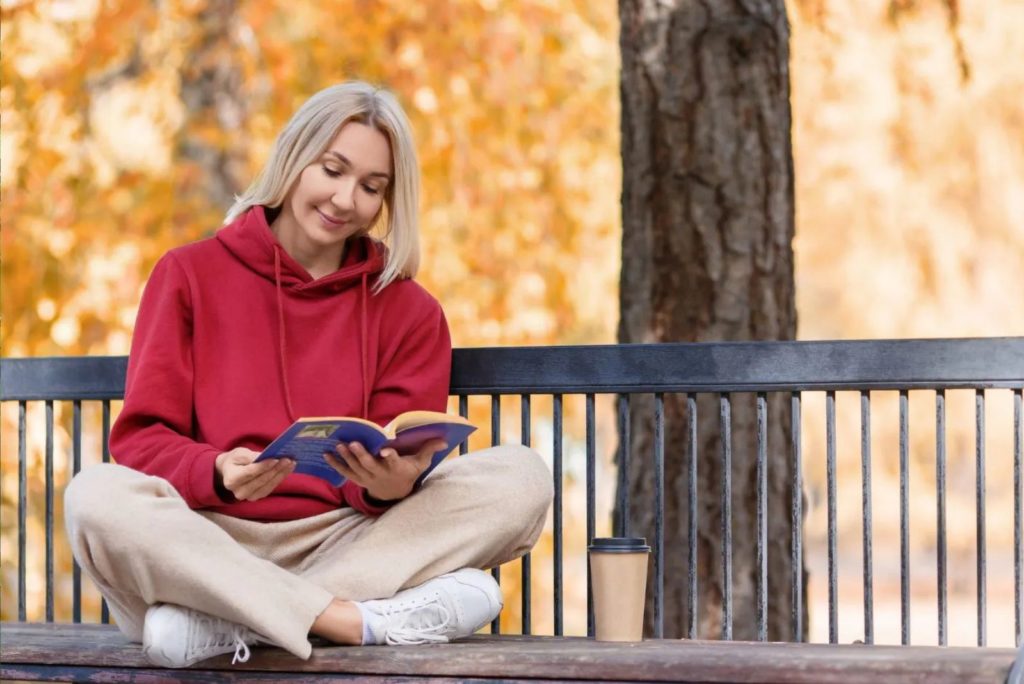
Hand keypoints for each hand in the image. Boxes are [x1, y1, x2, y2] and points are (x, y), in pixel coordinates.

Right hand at [215, 447, 294, 500]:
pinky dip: (280, 478)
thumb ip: (250, 456)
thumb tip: (265, 456)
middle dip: (275, 469)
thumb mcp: (238, 454)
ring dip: (281, 474)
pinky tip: (288, 469)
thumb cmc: (234, 460)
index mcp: (231, 479)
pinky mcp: (258, 497)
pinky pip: (271, 488)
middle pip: (261, 480)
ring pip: (268, 485)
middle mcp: (239, 492)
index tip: (275, 459)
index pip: (250, 473)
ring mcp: (249, 497)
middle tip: (287, 459)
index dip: (263, 466)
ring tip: (291, 463)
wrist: (230, 472)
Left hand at [324, 438, 447, 502]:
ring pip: (355, 468)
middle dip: (361, 455)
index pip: (393, 462)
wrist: (395, 493)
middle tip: (353, 443)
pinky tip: (326, 454)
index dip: (389, 456)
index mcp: (396, 468)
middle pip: (369, 465)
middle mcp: (380, 474)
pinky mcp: (358, 479)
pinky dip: (335, 464)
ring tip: (338, 445)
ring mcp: (367, 478)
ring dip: (346, 457)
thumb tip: (444, 440)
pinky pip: (345, 472)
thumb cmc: (408, 473)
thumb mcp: (420, 464)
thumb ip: (429, 450)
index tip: (385, 450)